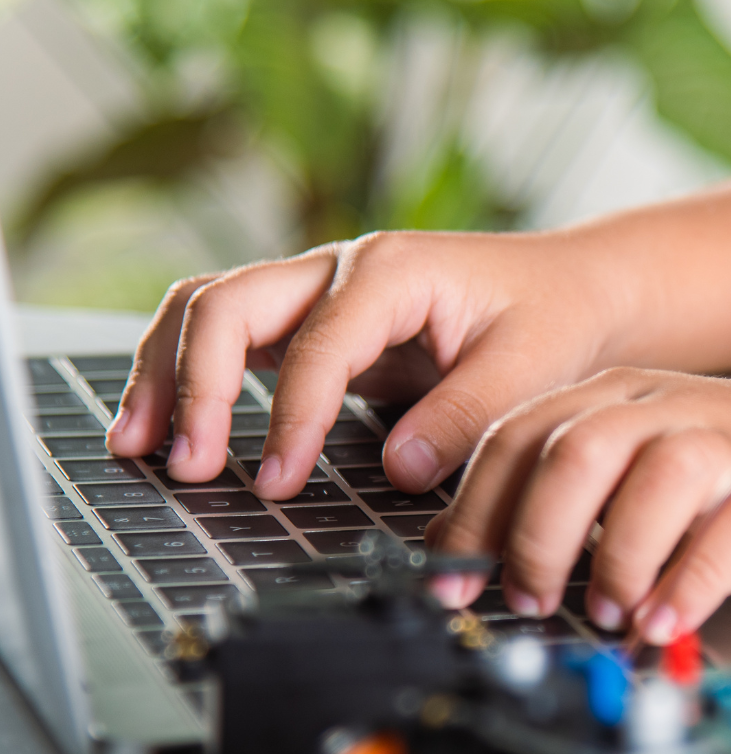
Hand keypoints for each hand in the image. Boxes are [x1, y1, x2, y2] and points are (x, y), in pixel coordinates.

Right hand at [105, 230, 626, 498]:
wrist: (566, 290)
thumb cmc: (550, 318)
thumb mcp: (530, 366)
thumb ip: (465, 416)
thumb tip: (398, 470)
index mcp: (392, 271)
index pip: (316, 345)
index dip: (288, 418)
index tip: (277, 484)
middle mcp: (340, 269)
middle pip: (229, 303)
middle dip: (196, 384)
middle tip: (188, 465)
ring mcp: (319, 291)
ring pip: (210, 308)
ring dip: (167, 372)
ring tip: (139, 445)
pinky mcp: (313, 322)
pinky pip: (230, 334)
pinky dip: (191, 374)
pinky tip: (174, 425)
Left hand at [426, 368, 730, 641]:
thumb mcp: (639, 460)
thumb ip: (570, 495)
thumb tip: (482, 563)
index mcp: (612, 400)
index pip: (516, 439)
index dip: (474, 513)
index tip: (451, 580)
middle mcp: (662, 410)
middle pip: (572, 453)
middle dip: (534, 537)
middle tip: (530, 598)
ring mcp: (727, 446)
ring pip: (652, 480)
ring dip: (615, 557)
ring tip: (606, 609)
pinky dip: (690, 581)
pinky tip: (664, 619)